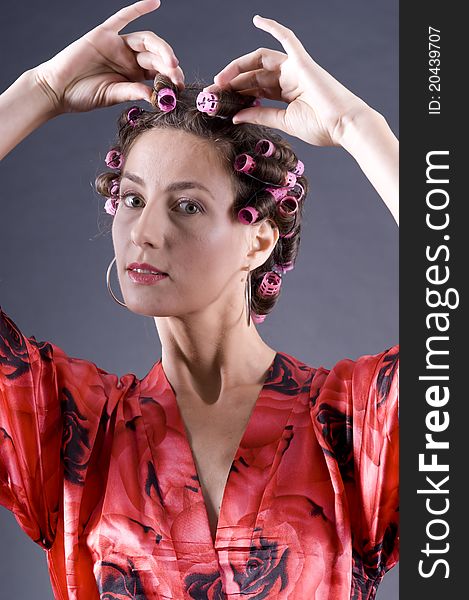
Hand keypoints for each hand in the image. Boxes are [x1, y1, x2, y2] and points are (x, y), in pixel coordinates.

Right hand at [33, 0, 183, 114]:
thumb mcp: (112, 95)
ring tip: (171, 61)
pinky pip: (122, 17)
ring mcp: (117, 45)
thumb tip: (154, 95)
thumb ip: (132, 91)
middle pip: (155, 56)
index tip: (179, 87)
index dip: (170, 78)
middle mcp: (128, 58)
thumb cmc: (83, 95)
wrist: (58, 89)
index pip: (158, 72)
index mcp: (134, 75)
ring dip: (161, 48)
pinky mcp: (104, 34)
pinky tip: (155, 2)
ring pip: (146, 41)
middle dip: (169, 66)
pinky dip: (138, 8)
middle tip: (177, 76)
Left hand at [204, 15, 371, 146]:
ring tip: (221, 78)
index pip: (256, 88)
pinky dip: (273, 27)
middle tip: (214, 90)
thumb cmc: (322, 127)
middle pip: (254, 74)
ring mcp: (296, 68)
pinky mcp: (303, 62)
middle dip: (232, 81)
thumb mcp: (284, 121)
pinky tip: (257, 19)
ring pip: (261, 60)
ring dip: (239, 66)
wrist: (345, 126)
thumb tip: (236, 115)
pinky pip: (287, 38)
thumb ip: (260, 115)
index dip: (236, 92)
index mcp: (287, 94)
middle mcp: (290, 78)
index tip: (219, 100)